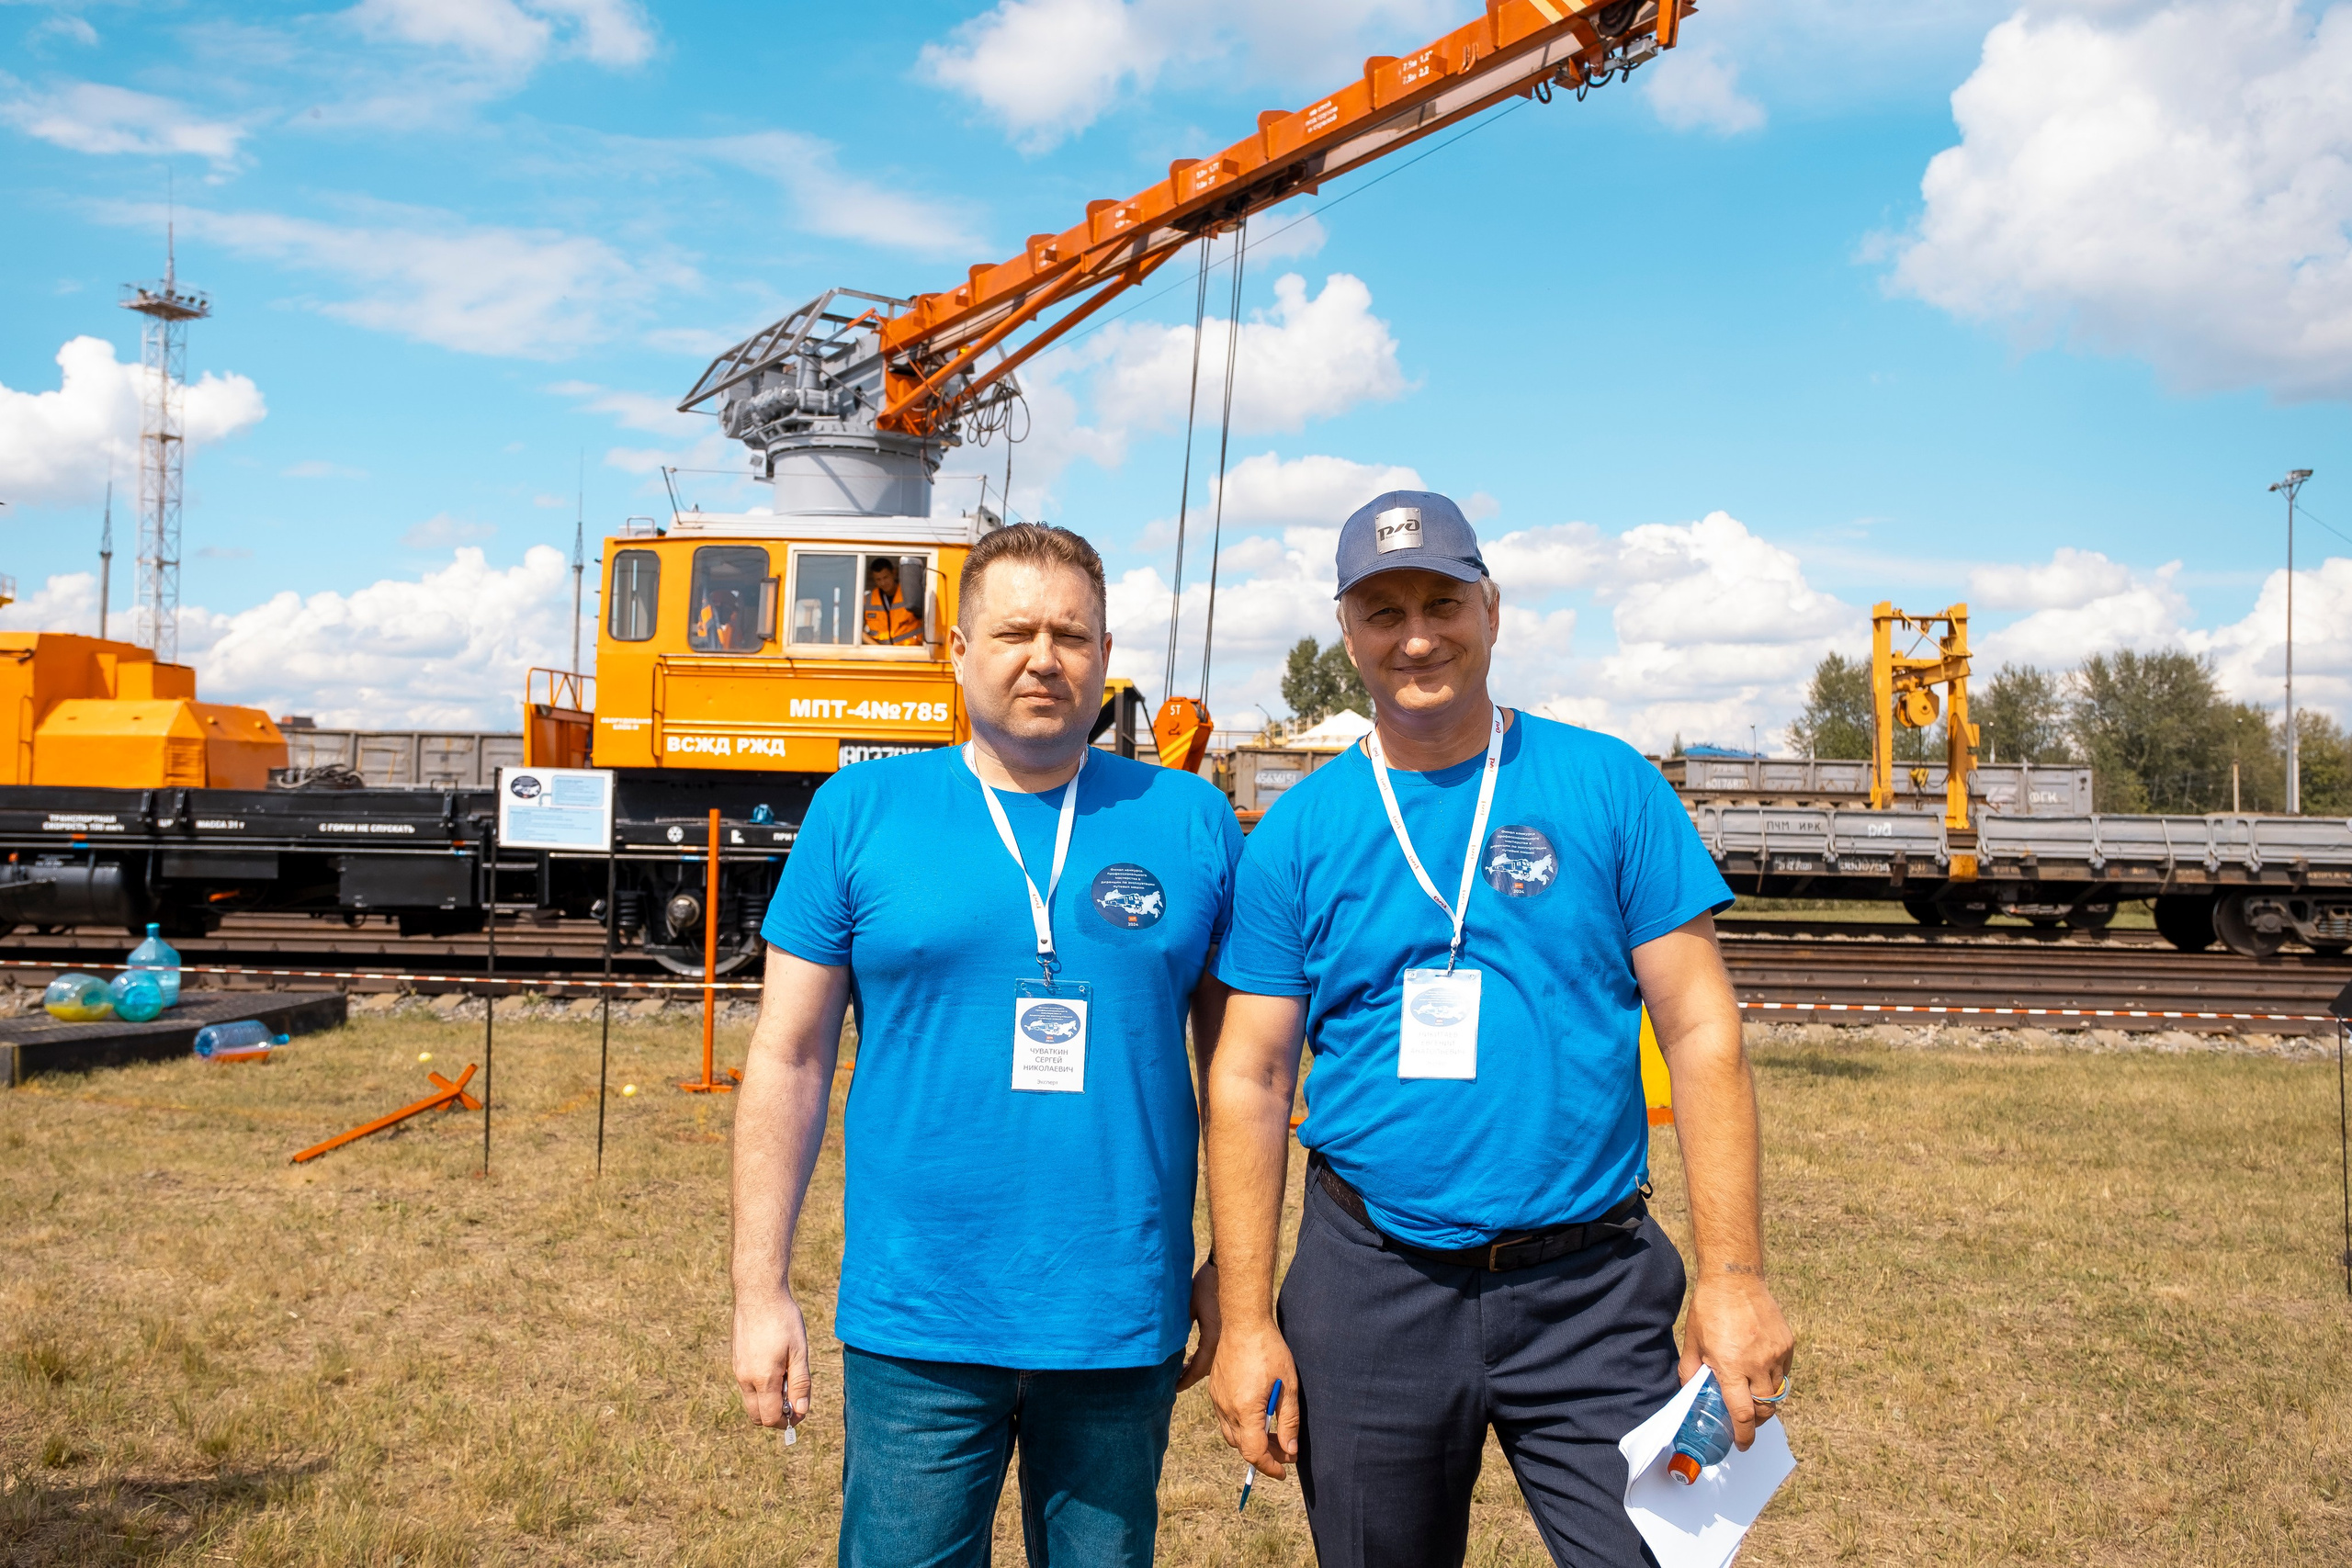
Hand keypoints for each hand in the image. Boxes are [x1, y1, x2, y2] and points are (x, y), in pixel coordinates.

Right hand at [733, 1289, 811, 1429]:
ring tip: (786, 1375)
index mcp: (762, 1378)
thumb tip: (801, 1411)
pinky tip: (775, 1364)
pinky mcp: (735, 1361)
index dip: (788, 1421)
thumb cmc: (783, 1320)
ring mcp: (737, 1370)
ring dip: (768, 1400)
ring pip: (751, 1401)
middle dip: (776, 1415)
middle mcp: (744, 1378)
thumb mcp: (799, 1351)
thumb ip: (800, 1384)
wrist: (758, 1293)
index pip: (770, 1418)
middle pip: (756, 1416)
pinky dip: (761, 1387)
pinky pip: (747, 1386)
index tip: (801, 1410)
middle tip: (794, 1397)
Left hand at [1176, 1258, 1221, 1391]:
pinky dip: (1206, 1356)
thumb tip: (1170, 1343)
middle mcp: (1223, 1342)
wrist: (1231, 1270)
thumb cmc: (1207, 1283)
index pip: (1197, 1368)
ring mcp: (1229, 1337)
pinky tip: (1196, 1355)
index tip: (1174, 1387)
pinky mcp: (1231, 1331)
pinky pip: (1219, 1351)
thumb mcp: (1189, 1306)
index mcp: (1212, 1338)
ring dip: (1199, 1366)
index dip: (1185, 1380)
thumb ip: (1181, 1326)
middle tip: (1176, 1380)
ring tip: (1184, 1369)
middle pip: (1207, 1369)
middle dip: (1191, 1375)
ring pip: (1214, 1361)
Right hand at [1207, 1318, 1300, 1480]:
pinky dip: (1241, 1426)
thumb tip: (1290, 1451)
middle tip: (1286, 1450)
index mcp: (1245, 1409)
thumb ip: (1289, 1422)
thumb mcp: (1287, 1386)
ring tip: (1273, 1434)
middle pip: (1242, 1447)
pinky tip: (1257, 1416)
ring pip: (1231, 1434)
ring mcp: (1217, 1399)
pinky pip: (1225, 1418)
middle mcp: (1226, 1408)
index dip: (1270, 1467)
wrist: (1243, 1322)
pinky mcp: (1214, 1390)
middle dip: (1264, 1454)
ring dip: (1251, 1441)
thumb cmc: (1269, 1351)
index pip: (1254, 1453)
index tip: (1284, 1471)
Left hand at [1680, 1270, 1793, 1451]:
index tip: (1742, 1445)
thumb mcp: (1692, 1343)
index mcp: (1731, 1367)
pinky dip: (1773, 1378)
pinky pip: (1784, 1373)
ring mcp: (1776, 1354)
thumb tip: (1691, 1394)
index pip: (1743, 1414)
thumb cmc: (1709, 1310)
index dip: (1744, 1435)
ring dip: (1766, 1400)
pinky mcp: (1787, 1344)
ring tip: (1752, 1394)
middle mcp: (1757, 1364)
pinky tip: (1759, 1369)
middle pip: (1766, 1409)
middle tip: (1747, 1420)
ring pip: (1777, 1392)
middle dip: (1757, 1421)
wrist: (1735, 1279)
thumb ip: (1691, 1372)